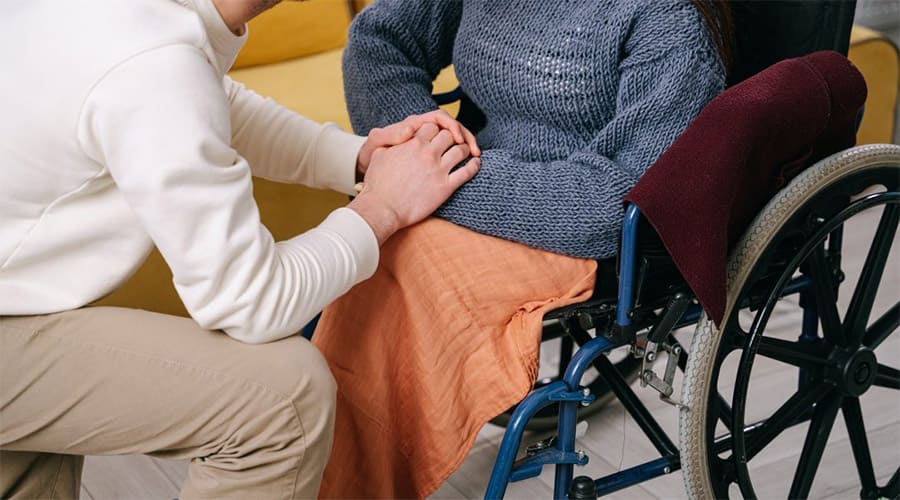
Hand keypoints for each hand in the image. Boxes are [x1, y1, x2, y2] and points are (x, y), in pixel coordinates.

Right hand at [348, 122, 480, 244]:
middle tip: (453, 142)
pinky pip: (467, 172)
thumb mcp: (378, 155)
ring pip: (461, 150)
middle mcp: (428, 153)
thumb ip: (391, 141)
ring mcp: (439, 170)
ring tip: (466, 150)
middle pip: (449, 135)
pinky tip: (476, 163)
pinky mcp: (446, 187)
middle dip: (451, 137)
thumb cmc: (378, 184)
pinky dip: (474, 165)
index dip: (435, 130)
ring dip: (465, 148)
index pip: (432, 126)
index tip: (437, 135)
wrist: (383, 209)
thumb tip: (400, 136)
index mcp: (413, 143)